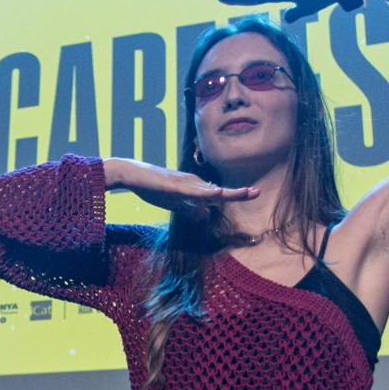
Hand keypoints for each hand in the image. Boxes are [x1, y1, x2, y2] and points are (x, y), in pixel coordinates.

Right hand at [106, 158, 258, 211]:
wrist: (130, 174)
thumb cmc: (150, 187)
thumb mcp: (173, 203)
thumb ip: (190, 209)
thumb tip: (206, 216)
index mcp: (193, 187)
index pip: (216, 194)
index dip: (234, 195)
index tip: (252, 194)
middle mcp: (192, 182)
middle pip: (218, 191)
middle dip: (238, 193)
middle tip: (258, 192)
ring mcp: (184, 183)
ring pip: (210, 191)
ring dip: (229, 193)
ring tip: (247, 192)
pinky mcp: (174, 186)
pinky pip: (192, 192)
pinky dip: (206, 194)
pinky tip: (218, 194)